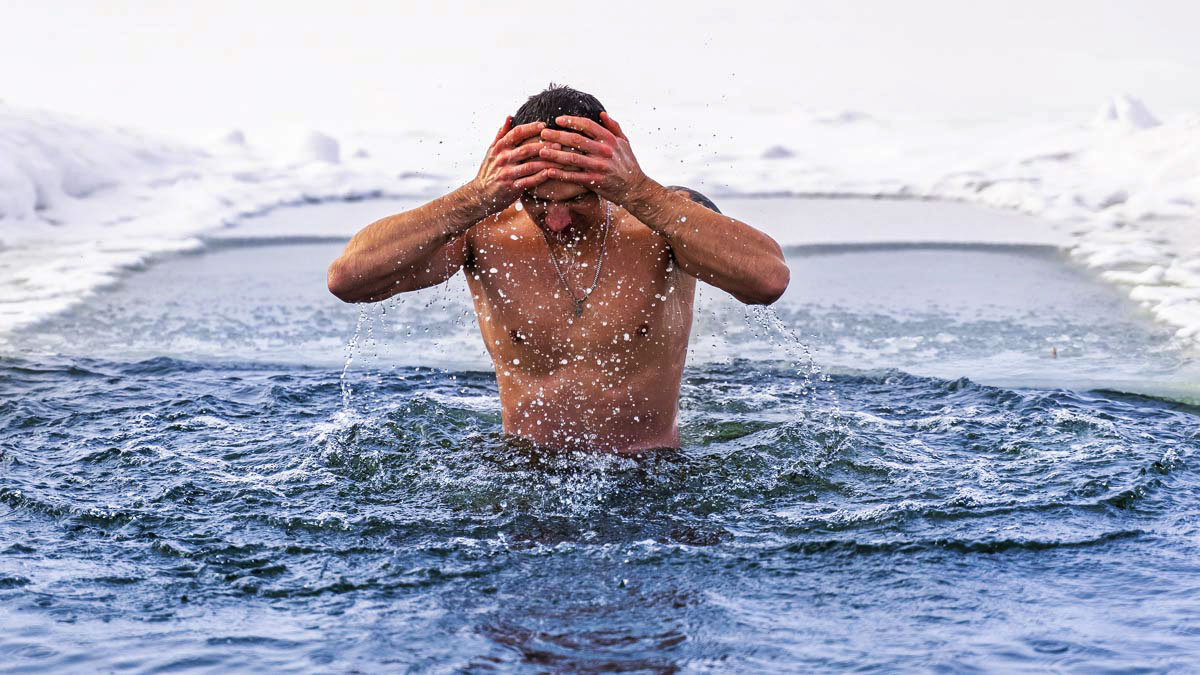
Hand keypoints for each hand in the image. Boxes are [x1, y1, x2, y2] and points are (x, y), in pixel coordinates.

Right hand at [469, 117, 561, 212]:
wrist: (480, 194)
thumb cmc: (489, 170)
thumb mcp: (491, 151)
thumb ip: (501, 134)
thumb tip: (509, 116)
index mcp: (499, 147)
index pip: (517, 133)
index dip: (531, 128)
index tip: (544, 125)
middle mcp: (502, 159)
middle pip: (527, 148)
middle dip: (544, 145)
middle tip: (559, 143)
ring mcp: (507, 174)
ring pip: (531, 165)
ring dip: (547, 162)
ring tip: (561, 159)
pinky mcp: (511, 187)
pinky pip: (529, 181)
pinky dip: (541, 177)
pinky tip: (551, 173)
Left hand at [537, 112, 651, 205]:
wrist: (635, 188)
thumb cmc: (628, 163)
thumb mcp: (625, 142)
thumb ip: (614, 127)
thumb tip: (602, 113)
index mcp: (610, 139)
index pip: (587, 125)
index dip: (571, 121)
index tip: (557, 120)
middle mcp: (604, 151)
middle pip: (576, 140)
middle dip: (557, 135)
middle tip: (542, 133)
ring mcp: (599, 166)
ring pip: (573, 158)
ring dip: (555, 154)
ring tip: (541, 151)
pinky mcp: (595, 181)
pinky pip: (575, 177)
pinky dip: (561, 174)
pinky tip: (549, 172)